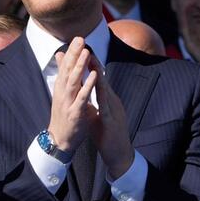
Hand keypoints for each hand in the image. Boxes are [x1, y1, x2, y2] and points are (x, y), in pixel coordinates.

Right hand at [47, 37, 96, 151]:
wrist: (59, 139)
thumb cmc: (63, 115)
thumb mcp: (62, 93)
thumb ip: (63, 74)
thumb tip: (61, 56)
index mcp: (61, 88)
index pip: (65, 67)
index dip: (71, 52)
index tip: (78, 38)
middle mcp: (62, 93)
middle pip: (68, 70)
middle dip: (74, 54)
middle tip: (80, 39)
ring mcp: (67, 102)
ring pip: (73, 81)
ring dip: (80, 66)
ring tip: (87, 52)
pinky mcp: (74, 112)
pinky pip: (82, 97)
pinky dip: (87, 86)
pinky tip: (94, 76)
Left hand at [88, 56, 134, 178]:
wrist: (118, 153)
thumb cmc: (106, 133)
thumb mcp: (96, 113)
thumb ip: (91, 101)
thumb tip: (84, 90)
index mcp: (106, 99)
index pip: (98, 79)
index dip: (90, 65)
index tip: (81, 51)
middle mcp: (111, 101)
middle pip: (102, 79)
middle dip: (94, 64)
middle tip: (86, 47)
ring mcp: (113, 110)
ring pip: (105, 89)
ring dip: (99, 75)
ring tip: (93, 61)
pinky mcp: (112, 121)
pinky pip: (106, 107)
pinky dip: (102, 96)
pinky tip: (98, 89)